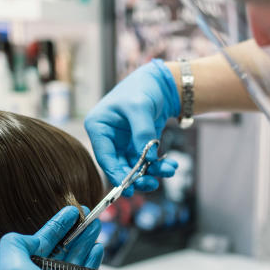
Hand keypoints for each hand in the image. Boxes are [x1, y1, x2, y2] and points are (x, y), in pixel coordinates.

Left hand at [0, 206, 103, 269]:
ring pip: (74, 256)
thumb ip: (14, 244)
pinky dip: (91, 259)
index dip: (54, 226)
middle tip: (85, 214)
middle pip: (58, 246)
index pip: (38, 241)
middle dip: (72, 229)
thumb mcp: (11, 269)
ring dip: (84, 239)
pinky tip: (96, 247)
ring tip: (95, 224)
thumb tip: (30, 237)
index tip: (69, 213)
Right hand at [85, 59, 180, 196]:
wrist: (159, 83)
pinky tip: (171, 165)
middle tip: (152, 184)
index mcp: (99, 126)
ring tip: (169, 170)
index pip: (104, 156)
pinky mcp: (137, 146)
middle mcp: (108, 137)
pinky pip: (146, 162)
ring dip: (152, 173)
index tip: (129, 187)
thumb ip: (142, 133)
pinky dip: (158, 166)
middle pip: (119, 166)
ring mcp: (123, 143)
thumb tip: (148, 160)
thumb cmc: (143, 88)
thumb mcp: (140, 107)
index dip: (116, 173)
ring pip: (134, 167)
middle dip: (137, 177)